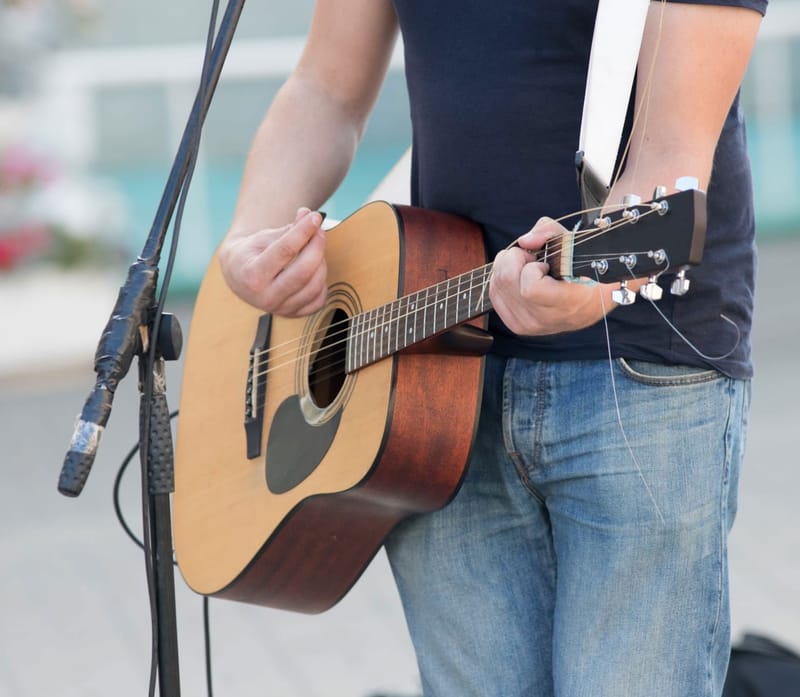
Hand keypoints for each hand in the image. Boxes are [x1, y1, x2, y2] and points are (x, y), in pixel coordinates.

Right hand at [218, 207, 327, 316]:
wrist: (239, 276)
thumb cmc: (251, 253)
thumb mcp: (263, 237)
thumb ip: (288, 228)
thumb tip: (309, 216)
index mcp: (252, 276)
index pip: (284, 251)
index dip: (303, 231)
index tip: (315, 217)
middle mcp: (265, 297)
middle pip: (303, 271)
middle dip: (317, 247)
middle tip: (319, 231)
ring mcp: (280, 309)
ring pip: (314, 285)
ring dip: (321, 262)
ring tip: (315, 247)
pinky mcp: (293, 314)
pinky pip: (318, 300)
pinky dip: (322, 282)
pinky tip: (314, 269)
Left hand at [488, 217, 613, 335]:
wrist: (589, 305)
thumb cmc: (584, 271)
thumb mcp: (573, 243)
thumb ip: (549, 232)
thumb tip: (525, 241)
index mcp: (566, 303)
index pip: (530, 289)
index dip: (532, 268)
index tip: (545, 264)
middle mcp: (545, 319)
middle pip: (506, 280)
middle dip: (515, 258)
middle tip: (531, 258)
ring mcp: (529, 325)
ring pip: (497, 285)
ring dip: (507, 267)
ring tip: (526, 267)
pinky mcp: (517, 326)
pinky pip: (495, 295)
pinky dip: (501, 280)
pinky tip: (518, 278)